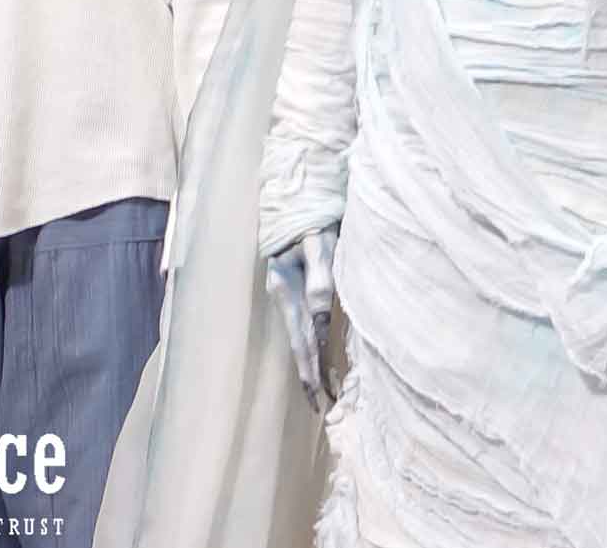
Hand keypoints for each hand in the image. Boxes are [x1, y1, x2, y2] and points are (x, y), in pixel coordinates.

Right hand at [265, 225, 338, 412]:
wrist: (299, 200)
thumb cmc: (312, 221)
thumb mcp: (318, 245)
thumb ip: (319, 279)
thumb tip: (323, 320)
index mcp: (286, 290)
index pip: (301, 339)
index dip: (310, 368)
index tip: (318, 396)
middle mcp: (283, 297)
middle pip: (298, 344)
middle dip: (308, 376)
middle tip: (318, 407)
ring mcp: (287, 294)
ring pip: (299, 336)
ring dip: (309, 364)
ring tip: (318, 391)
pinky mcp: (295, 290)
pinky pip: (302, 325)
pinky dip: (310, 346)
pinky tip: (317, 355)